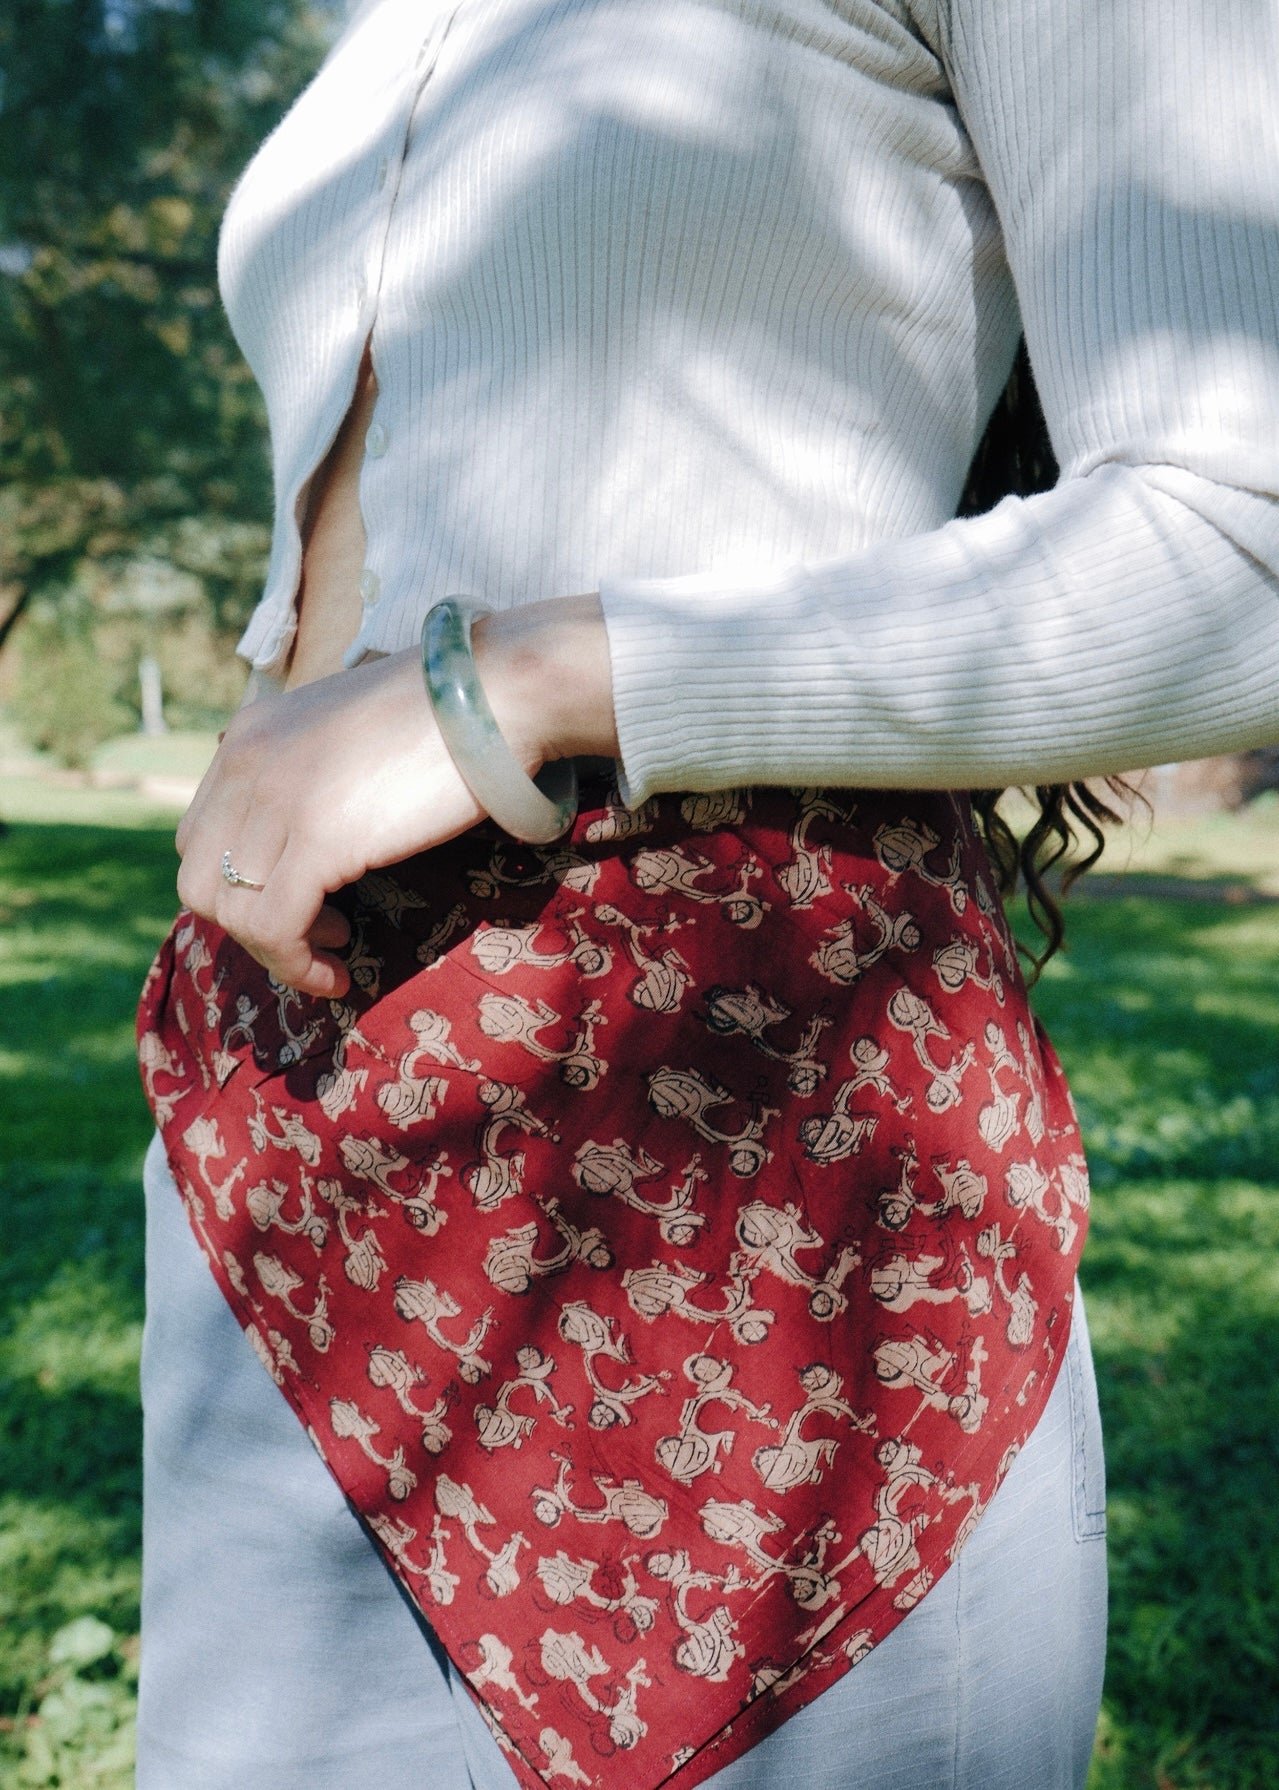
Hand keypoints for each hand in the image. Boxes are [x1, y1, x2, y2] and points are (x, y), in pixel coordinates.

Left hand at [175, 648, 490, 997]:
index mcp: (248, 736)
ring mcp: (277, 800)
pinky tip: (337, 973)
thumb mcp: (349, 731)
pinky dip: (298, 965)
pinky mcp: (318, 839)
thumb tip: (318, 819)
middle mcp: (245, 763)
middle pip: (199, 879)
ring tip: (330, 956)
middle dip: (245, 925)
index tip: (297, 903)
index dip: (237, 886)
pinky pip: (275, 928)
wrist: (495, 691)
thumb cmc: (446, 713)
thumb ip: (314, 766)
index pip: (199, 836)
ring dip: (276, 954)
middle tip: (310, 935)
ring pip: (232, 912)